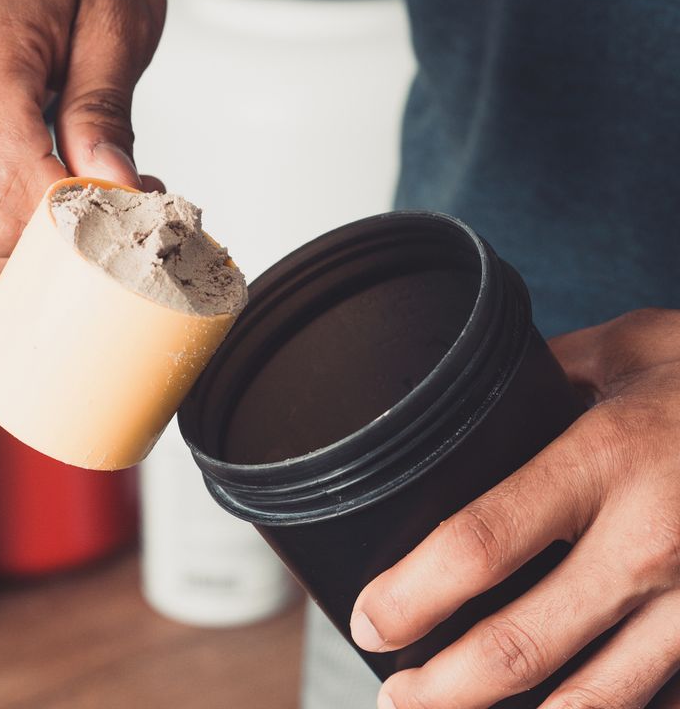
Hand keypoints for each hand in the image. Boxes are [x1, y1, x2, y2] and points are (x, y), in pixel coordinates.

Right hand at [0, 0, 166, 276]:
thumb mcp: (112, 24)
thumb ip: (104, 111)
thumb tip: (114, 189)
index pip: (8, 174)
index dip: (70, 213)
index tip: (129, 211)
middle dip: (57, 236)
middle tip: (122, 209)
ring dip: (33, 242)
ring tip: (90, 204)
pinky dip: (12, 227)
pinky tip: (55, 197)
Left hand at [350, 308, 679, 707]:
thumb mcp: (631, 349)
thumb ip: (544, 380)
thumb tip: (464, 404)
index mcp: (609, 457)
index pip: (481, 543)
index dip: (411, 596)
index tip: (371, 621)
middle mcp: (654, 539)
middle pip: (523, 647)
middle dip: (442, 690)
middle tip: (394, 695)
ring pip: (595, 699)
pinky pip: (666, 698)